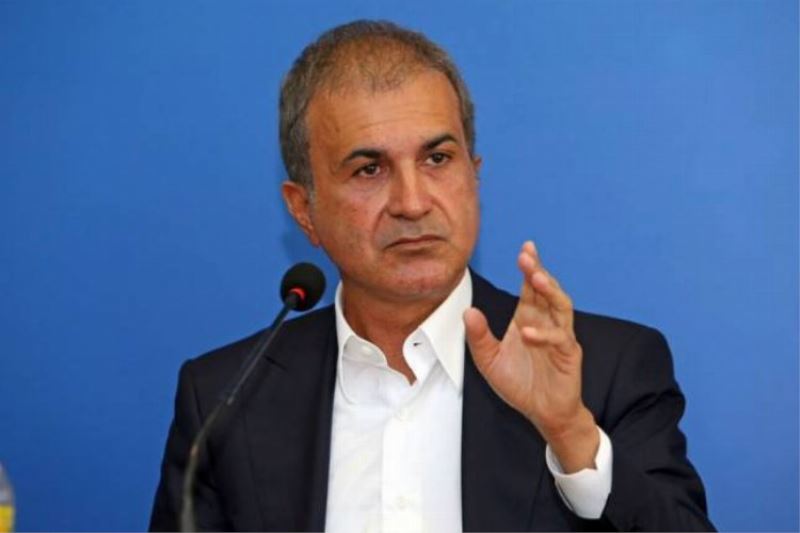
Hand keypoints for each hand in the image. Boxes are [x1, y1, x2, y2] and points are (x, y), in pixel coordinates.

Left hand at [463, 241, 598, 471]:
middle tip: (527, 255)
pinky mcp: (569, 354)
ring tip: (536, 278)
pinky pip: (560, 338)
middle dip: (538, 270)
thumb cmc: (519, 384)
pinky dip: (545, 334)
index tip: (525, 247)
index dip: (530, 266)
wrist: (542, 413)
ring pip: (561, 306)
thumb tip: (468, 311)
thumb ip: (479, 337)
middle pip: (546, 289)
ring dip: (550, 291)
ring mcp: (560, 336)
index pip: (530, 287)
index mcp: (528, 318)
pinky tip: (528, 332)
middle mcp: (546, 322)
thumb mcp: (489, 361)